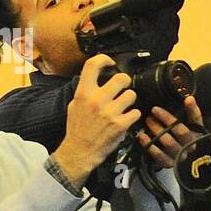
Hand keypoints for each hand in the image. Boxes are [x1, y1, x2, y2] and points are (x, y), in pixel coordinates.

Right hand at [52, 55, 140, 185]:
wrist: (79, 151)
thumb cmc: (77, 128)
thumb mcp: (75, 105)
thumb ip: (86, 91)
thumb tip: (97, 77)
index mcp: (84, 93)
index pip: (92, 65)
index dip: (104, 59)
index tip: (110, 62)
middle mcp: (97, 100)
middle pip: (121, 78)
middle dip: (125, 82)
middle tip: (123, 87)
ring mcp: (110, 112)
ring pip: (132, 95)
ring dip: (129, 100)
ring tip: (123, 106)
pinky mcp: (121, 125)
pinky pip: (136, 112)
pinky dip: (133, 116)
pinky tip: (125, 119)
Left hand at [137, 94, 205, 169]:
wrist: (179, 155)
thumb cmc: (184, 135)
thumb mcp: (189, 123)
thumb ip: (190, 111)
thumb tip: (189, 98)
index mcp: (197, 134)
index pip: (194, 120)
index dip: (187, 109)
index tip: (171, 103)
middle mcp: (190, 146)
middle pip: (180, 131)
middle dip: (165, 119)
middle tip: (153, 111)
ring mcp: (180, 156)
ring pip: (168, 142)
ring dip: (156, 130)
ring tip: (148, 121)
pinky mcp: (169, 163)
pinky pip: (159, 155)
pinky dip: (149, 145)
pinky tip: (142, 136)